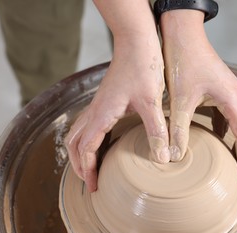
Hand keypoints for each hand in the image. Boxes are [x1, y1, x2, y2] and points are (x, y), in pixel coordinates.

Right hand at [65, 35, 169, 191]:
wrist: (136, 41)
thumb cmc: (142, 68)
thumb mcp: (152, 102)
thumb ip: (156, 131)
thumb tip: (162, 159)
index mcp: (101, 115)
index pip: (85, 149)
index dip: (87, 170)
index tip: (94, 187)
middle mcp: (95, 111)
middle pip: (74, 143)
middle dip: (78, 164)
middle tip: (90, 181)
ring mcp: (98, 105)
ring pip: (78, 132)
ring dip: (80, 152)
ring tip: (91, 166)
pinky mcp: (106, 100)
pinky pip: (89, 123)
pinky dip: (88, 138)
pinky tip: (103, 142)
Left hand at [160, 10, 236, 178]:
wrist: (183, 35)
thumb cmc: (184, 62)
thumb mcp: (180, 100)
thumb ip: (177, 129)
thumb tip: (175, 156)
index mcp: (232, 99)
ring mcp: (231, 90)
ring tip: (231, 156)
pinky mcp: (221, 87)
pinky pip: (230, 111)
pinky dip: (227, 126)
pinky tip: (216, 134)